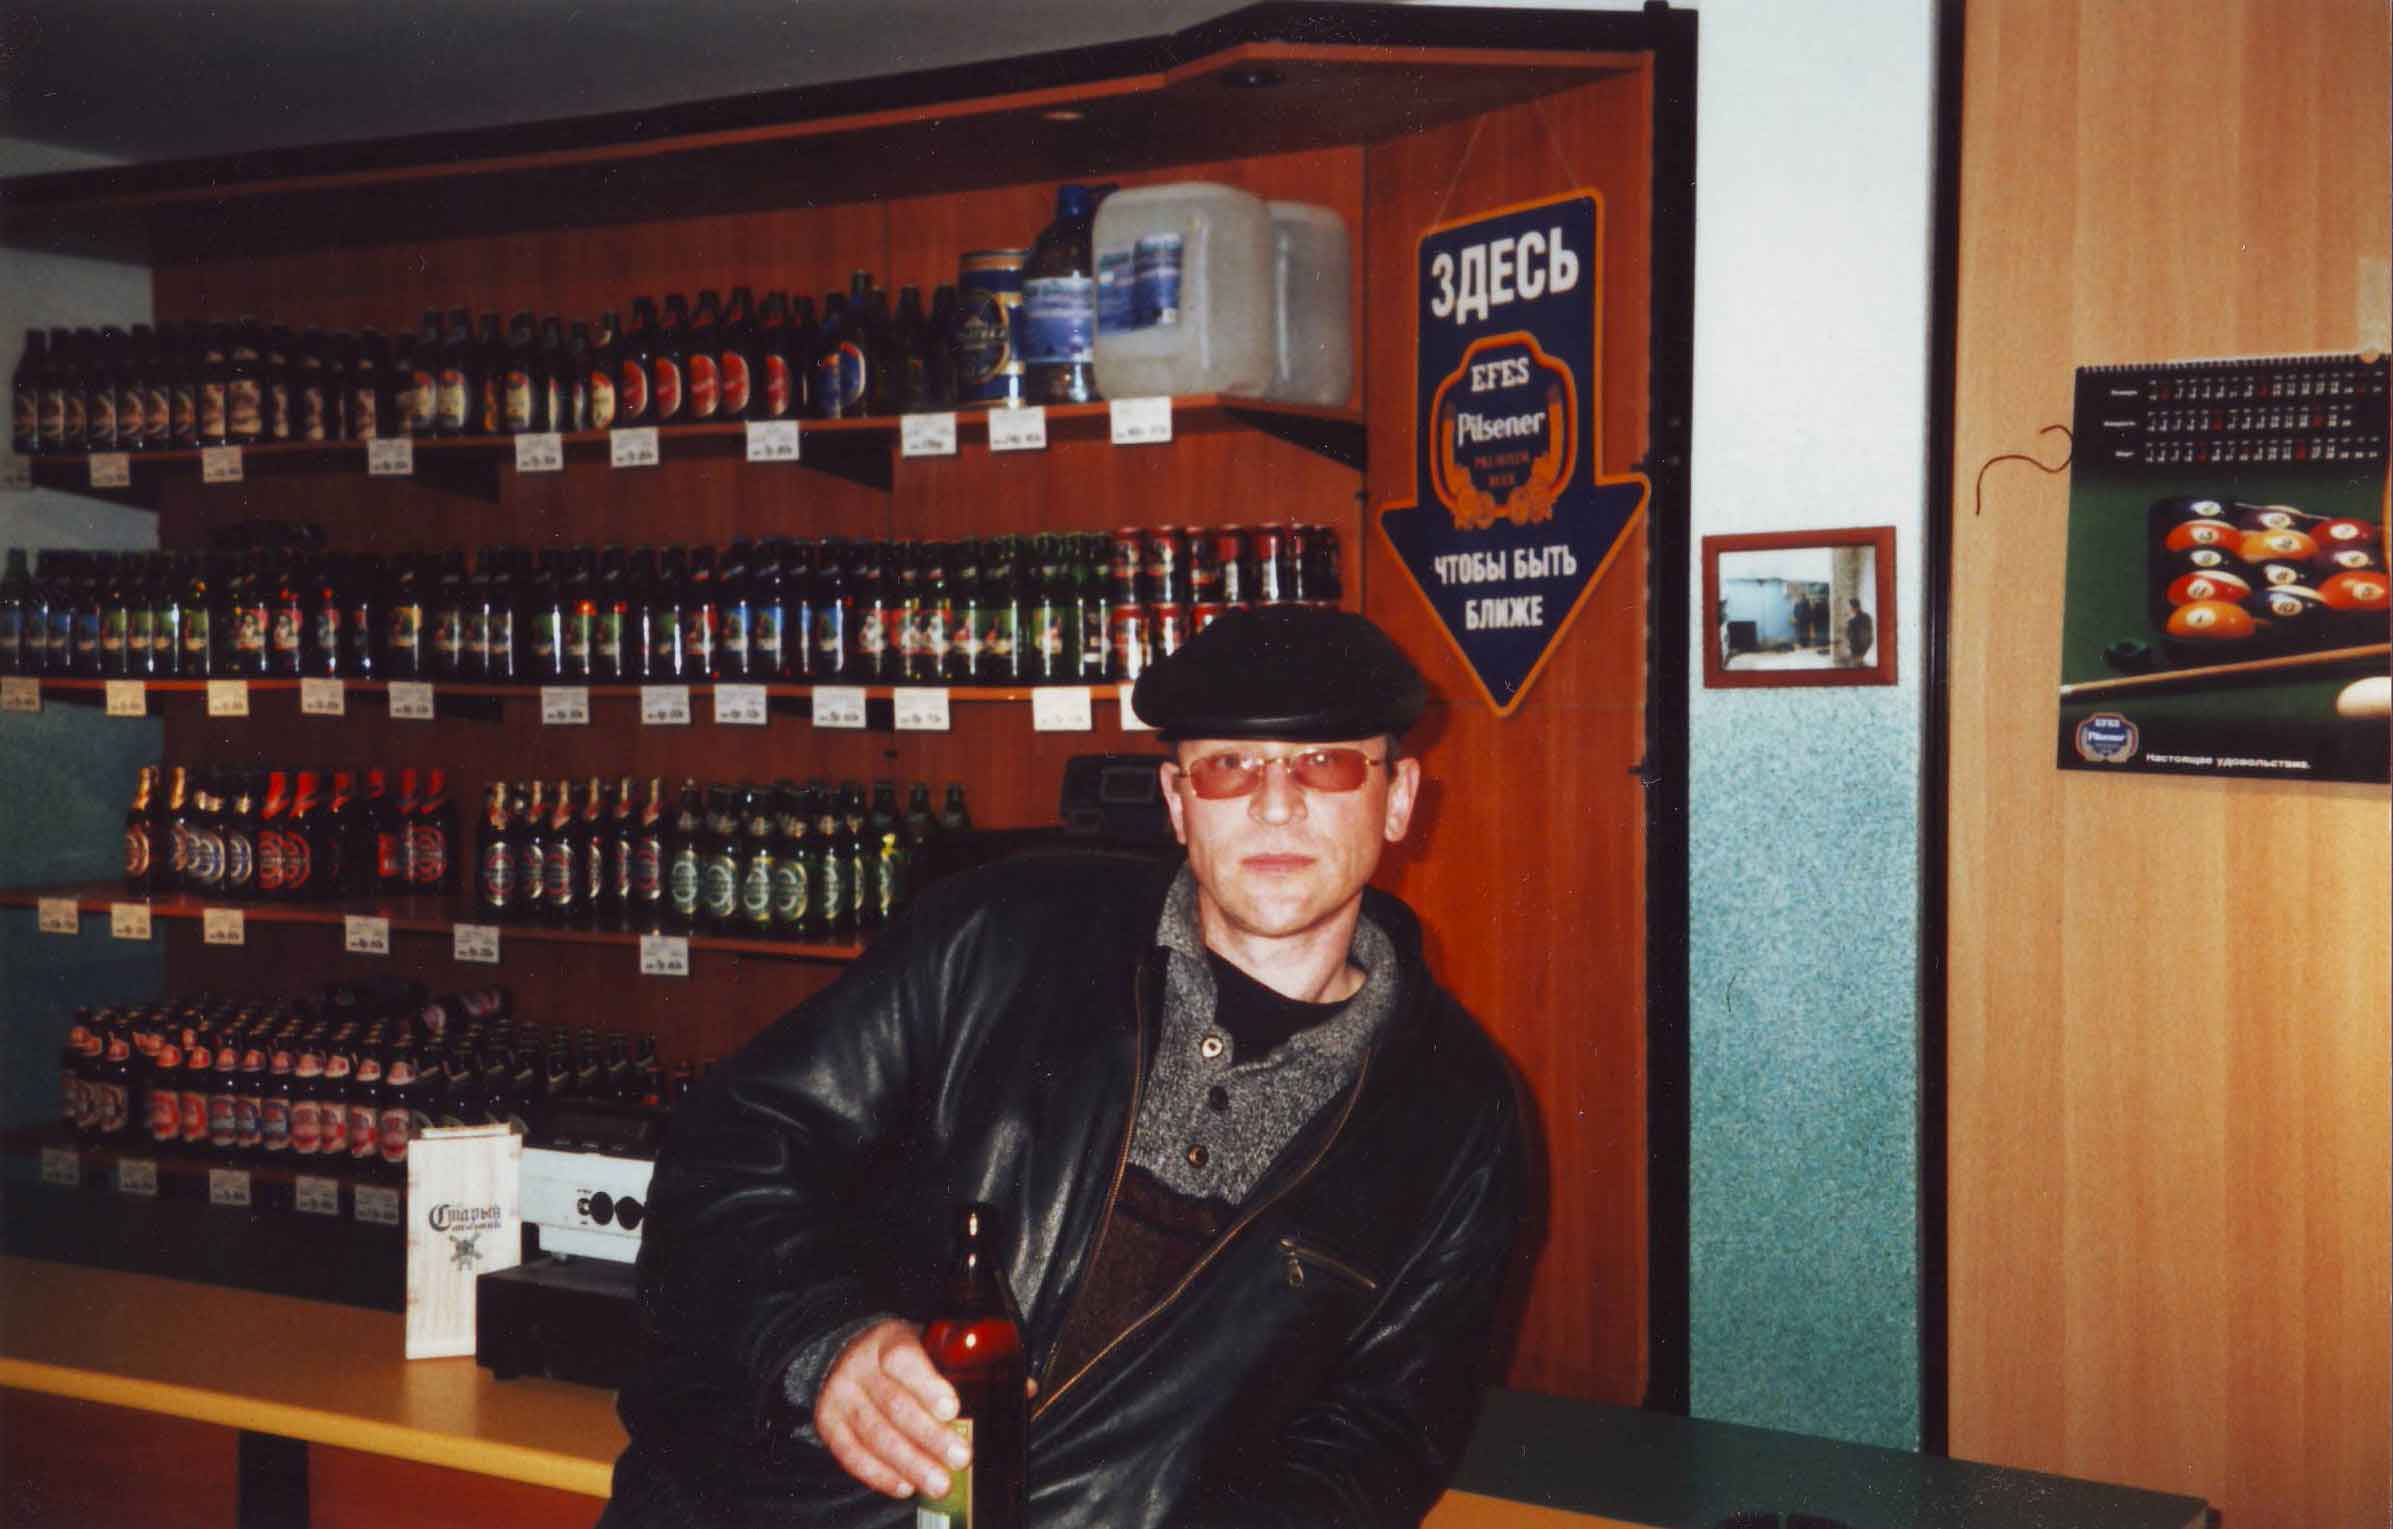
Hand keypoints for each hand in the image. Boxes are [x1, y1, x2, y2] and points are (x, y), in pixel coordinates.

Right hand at [815, 1319, 965, 1500]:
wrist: (840, 1354)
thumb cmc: (896, 1357)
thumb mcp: (919, 1344)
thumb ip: (947, 1368)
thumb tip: (989, 1403)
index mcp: (886, 1341)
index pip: (904, 1360)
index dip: (928, 1386)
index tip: (951, 1410)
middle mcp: (859, 1368)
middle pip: (894, 1405)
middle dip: (930, 1436)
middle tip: (959, 1458)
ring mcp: (840, 1397)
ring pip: (875, 1435)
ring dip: (910, 1464)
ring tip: (939, 1484)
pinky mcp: (828, 1424)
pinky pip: (852, 1455)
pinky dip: (880, 1475)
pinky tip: (906, 1487)